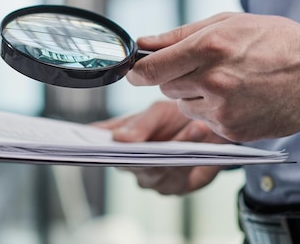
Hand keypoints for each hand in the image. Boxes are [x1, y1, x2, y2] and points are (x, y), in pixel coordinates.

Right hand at [94, 100, 227, 195]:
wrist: (211, 127)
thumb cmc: (175, 117)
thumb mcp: (157, 111)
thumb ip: (139, 125)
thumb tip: (118, 139)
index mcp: (117, 141)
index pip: (95, 146)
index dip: (88, 148)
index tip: (90, 142)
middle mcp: (130, 164)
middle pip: (127, 163)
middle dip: (142, 149)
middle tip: (150, 137)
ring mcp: (152, 179)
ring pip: (156, 169)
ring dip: (178, 146)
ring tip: (196, 126)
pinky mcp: (176, 187)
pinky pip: (179, 175)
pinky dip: (191, 155)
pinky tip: (200, 135)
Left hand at [127, 12, 299, 141]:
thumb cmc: (276, 40)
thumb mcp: (228, 22)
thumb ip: (179, 35)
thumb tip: (144, 43)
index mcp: (208, 47)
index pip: (149, 69)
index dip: (138, 71)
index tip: (136, 71)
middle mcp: (212, 81)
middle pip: (165, 87)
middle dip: (175, 77)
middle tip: (201, 67)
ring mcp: (223, 110)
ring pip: (183, 106)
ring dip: (194, 95)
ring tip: (226, 81)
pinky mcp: (232, 130)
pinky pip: (204, 122)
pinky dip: (213, 111)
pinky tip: (238, 97)